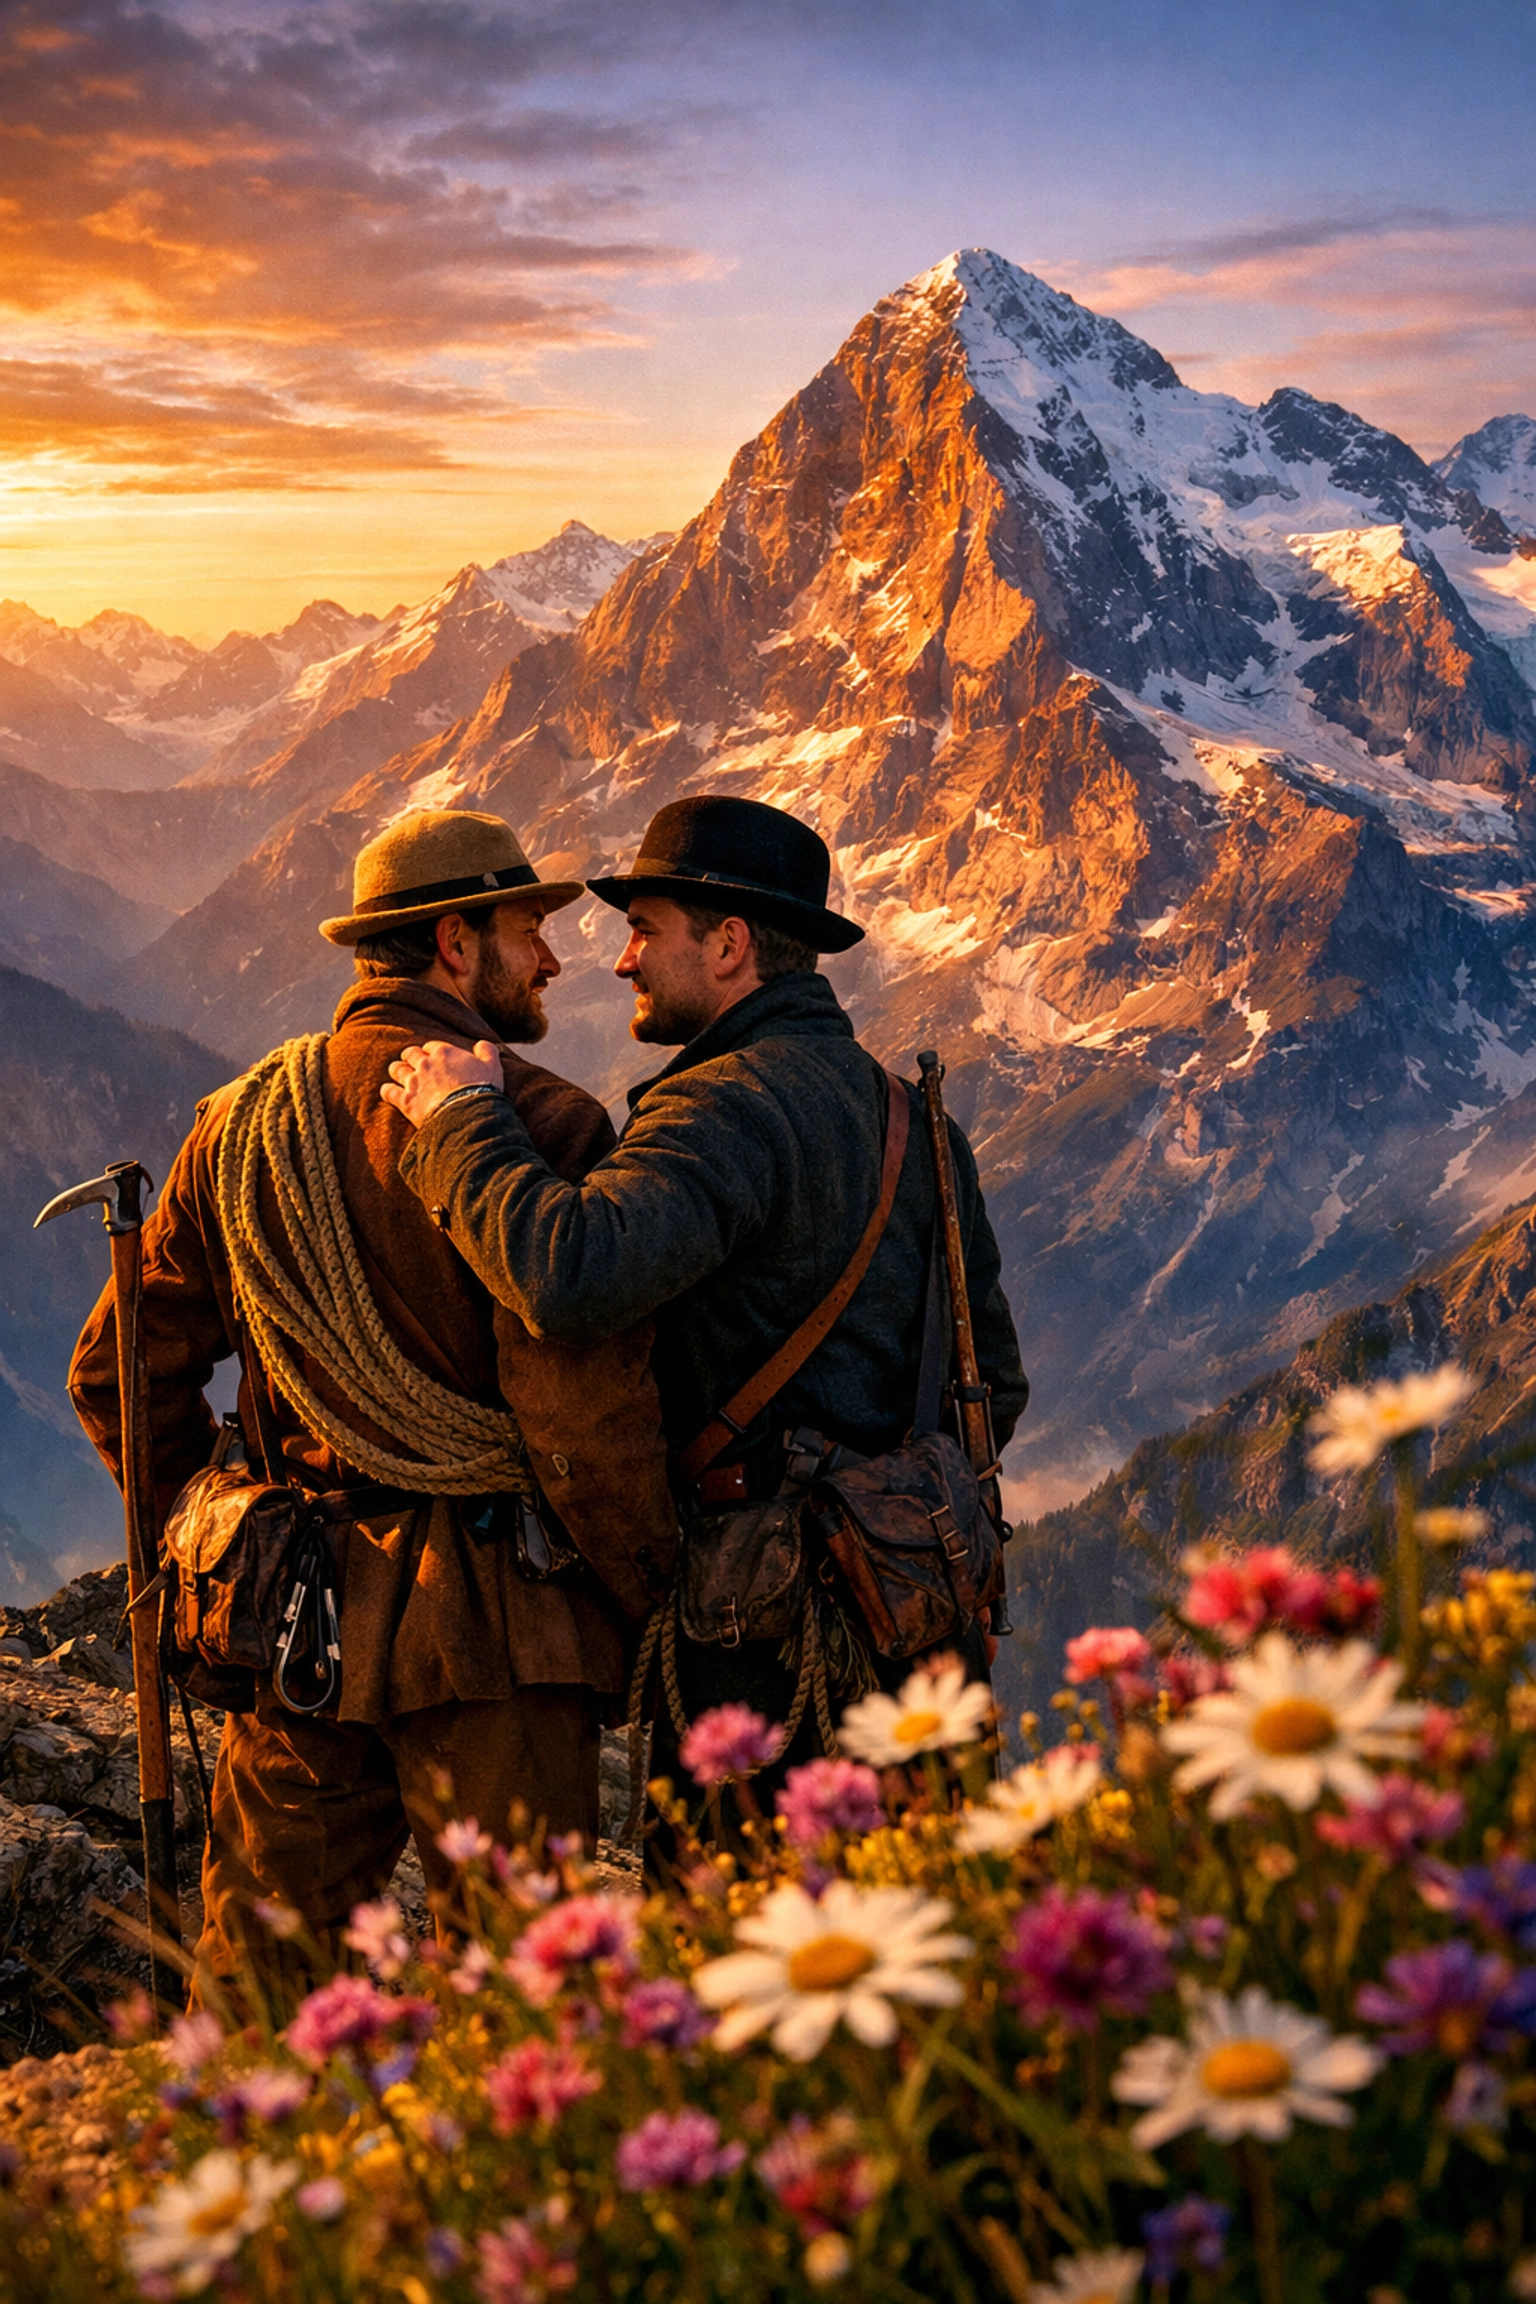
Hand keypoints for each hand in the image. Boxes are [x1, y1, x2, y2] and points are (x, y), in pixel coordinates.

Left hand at [380, 1039, 500, 1127]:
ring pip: (396, 1069)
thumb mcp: (493, 1066)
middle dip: (411, 1058)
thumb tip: (481, 1044)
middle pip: (410, 1054)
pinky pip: (388, 1092)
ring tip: (401, 1077)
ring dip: (398, 1072)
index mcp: (444, 1052)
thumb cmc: (482, 1090)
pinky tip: (389, 1093)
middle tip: (414, 1065)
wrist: (469, 1116)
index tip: (435, 1059)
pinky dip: (387, 1092)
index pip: (431, 1046)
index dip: (432, 1052)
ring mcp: (413, 1082)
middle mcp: (425, 1063)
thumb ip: (487, 1051)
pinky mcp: (405, 1101)